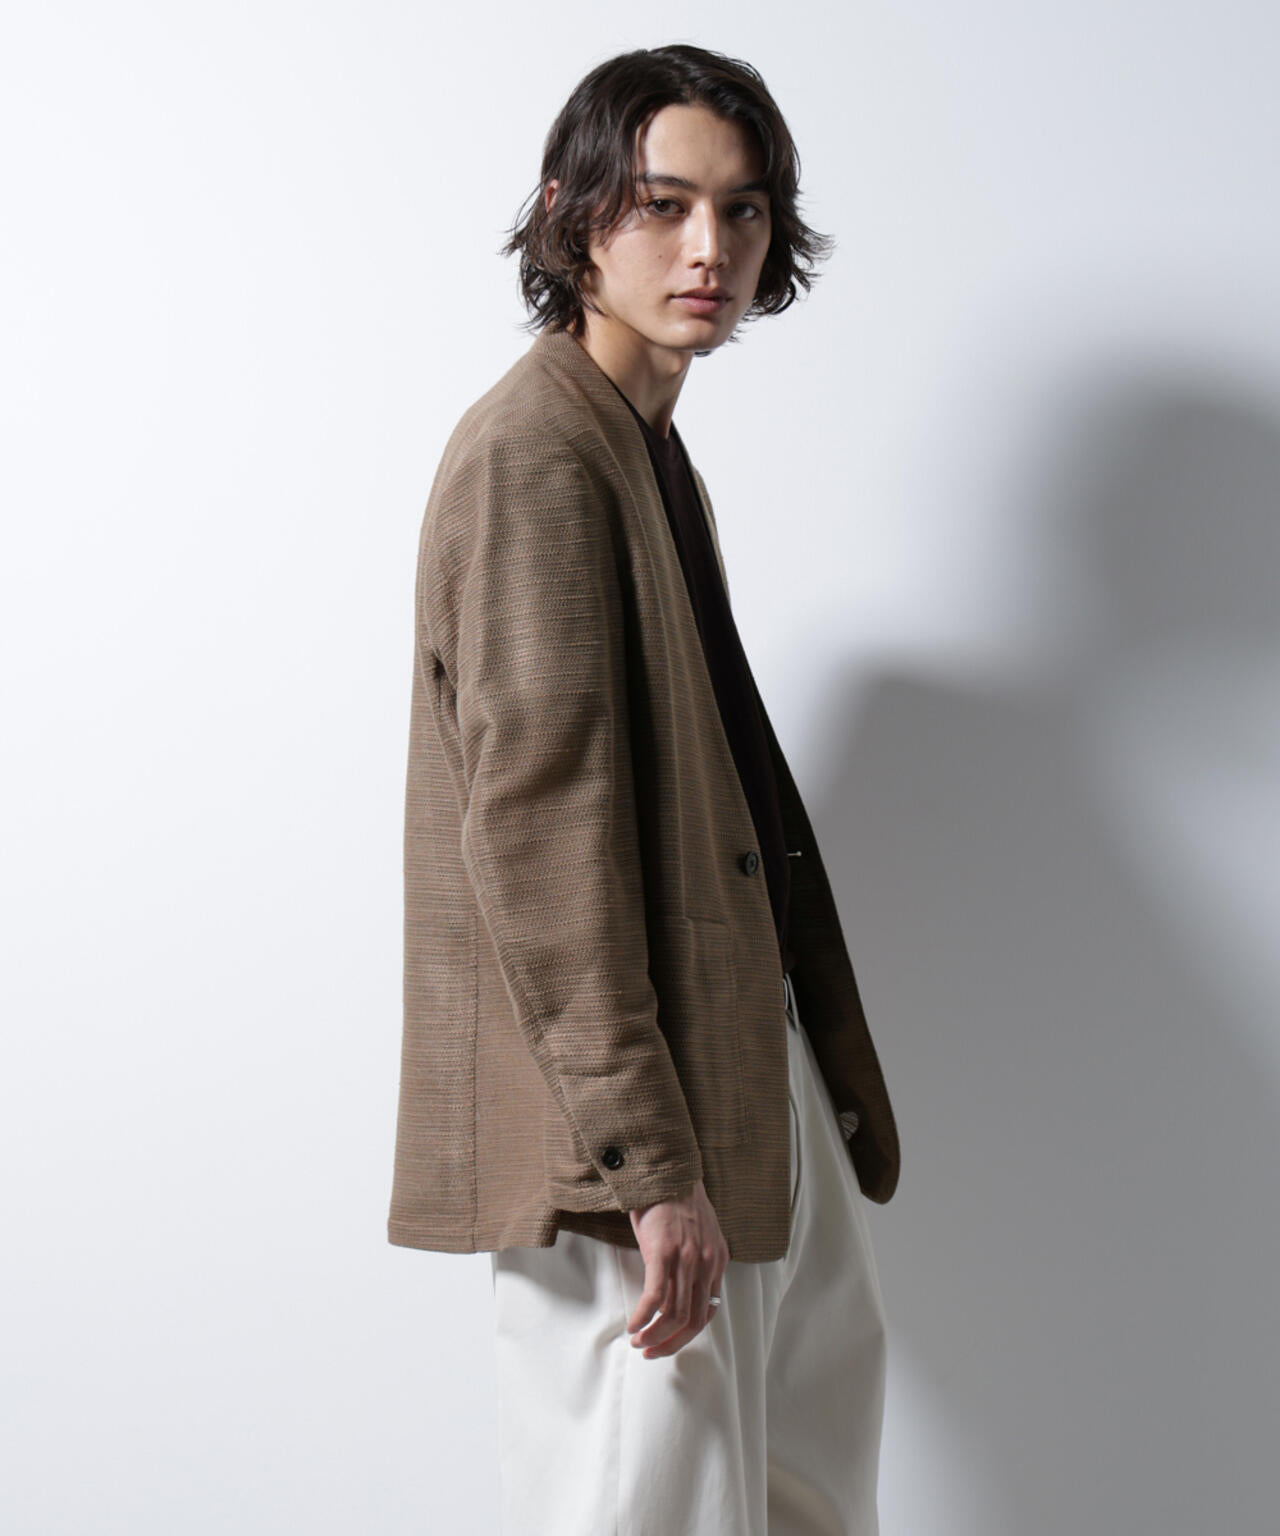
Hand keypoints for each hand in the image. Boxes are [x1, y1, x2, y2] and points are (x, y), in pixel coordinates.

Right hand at [626, 1178, 728, 1358]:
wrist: (663, 1170)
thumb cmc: (676, 1199)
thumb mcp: (699, 1232)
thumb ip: (698, 1258)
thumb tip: (682, 1287)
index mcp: (717, 1259)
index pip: (708, 1311)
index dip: (689, 1334)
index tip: (671, 1342)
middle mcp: (706, 1263)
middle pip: (693, 1320)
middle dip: (671, 1343)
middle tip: (652, 1352)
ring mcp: (686, 1259)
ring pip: (674, 1314)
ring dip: (654, 1335)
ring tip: (638, 1342)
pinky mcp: (662, 1253)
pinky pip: (654, 1298)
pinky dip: (643, 1318)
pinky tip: (632, 1326)